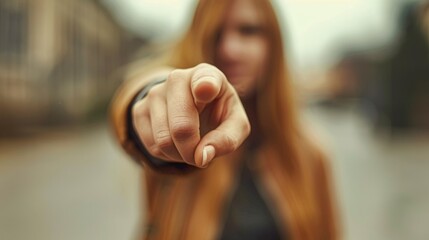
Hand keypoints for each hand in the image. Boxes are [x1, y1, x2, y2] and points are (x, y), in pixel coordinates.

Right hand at [132, 63, 249, 167]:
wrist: (193, 105)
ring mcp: (155, 93)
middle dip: (192, 151)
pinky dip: (167, 155)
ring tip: (191, 148)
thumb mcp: (235, 124)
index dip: (205, 86)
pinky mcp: (139, 109)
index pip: (204, 80)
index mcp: (207, 75)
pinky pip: (152, 146)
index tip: (205, 90)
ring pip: (164, 140)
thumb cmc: (218, 113)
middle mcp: (177, 79)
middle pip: (181, 126)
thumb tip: (202, 156)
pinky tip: (176, 145)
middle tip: (201, 157)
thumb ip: (227, 139)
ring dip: (180, 156)